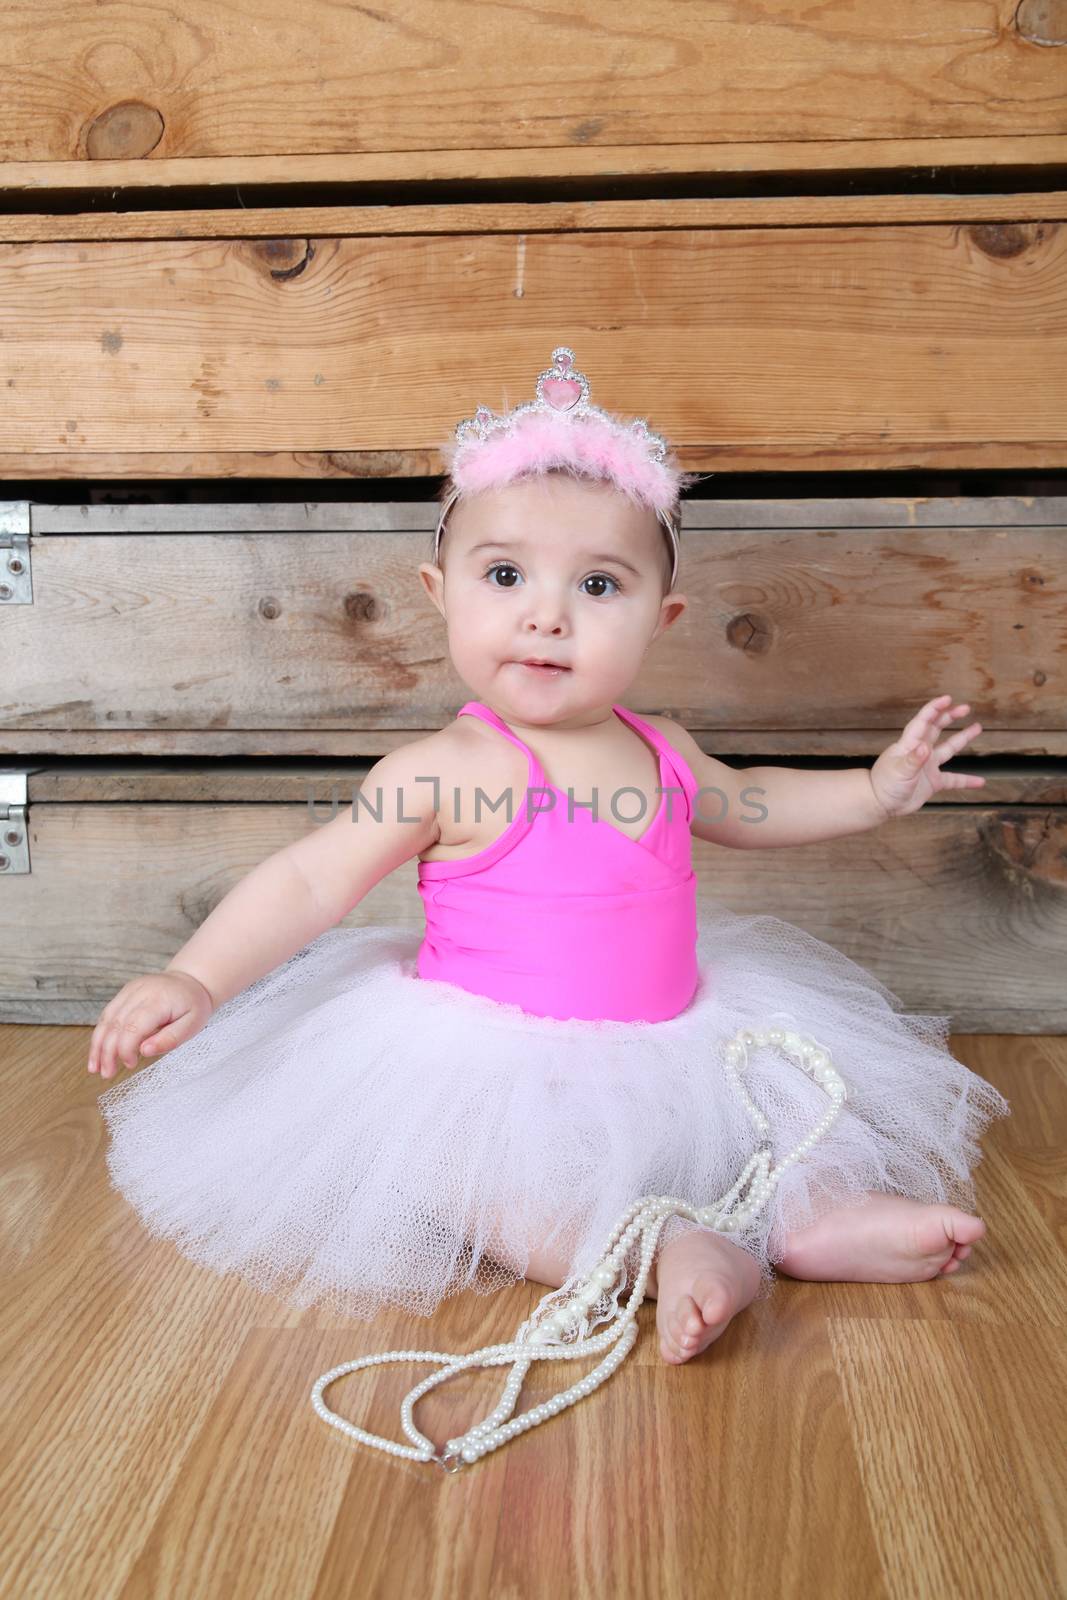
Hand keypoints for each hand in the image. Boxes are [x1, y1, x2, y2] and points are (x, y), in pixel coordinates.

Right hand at [87, 970, 214, 1079]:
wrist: (192, 980)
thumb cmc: (193, 1006)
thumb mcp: (193, 1025)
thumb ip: (170, 1039)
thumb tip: (144, 1051)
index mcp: (159, 1000)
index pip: (133, 1026)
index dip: (126, 1048)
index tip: (130, 1064)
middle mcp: (141, 992)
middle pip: (116, 1023)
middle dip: (107, 1052)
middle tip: (106, 1074)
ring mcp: (131, 990)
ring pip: (106, 1018)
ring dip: (97, 1044)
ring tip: (95, 1068)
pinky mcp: (125, 992)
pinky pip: (108, 1013)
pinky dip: (100, 1033)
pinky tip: (98, 1051)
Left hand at [869, 696, 984, 819]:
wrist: (879, 804)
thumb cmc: (884, 785)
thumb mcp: (899, 771)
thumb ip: (913, 760)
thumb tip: (925, 748)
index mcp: (909, 745)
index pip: (923, 722)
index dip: (935, 709)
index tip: (948, 699)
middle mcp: (920, 752)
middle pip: (936, 729)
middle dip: (949, 717)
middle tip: (965, 708)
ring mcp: (928, 767)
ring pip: (948, 749)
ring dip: (962, 738)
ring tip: (977, 727)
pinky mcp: (932, 782)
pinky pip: (954, 779)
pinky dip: (966, 780)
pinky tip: (980, 781)